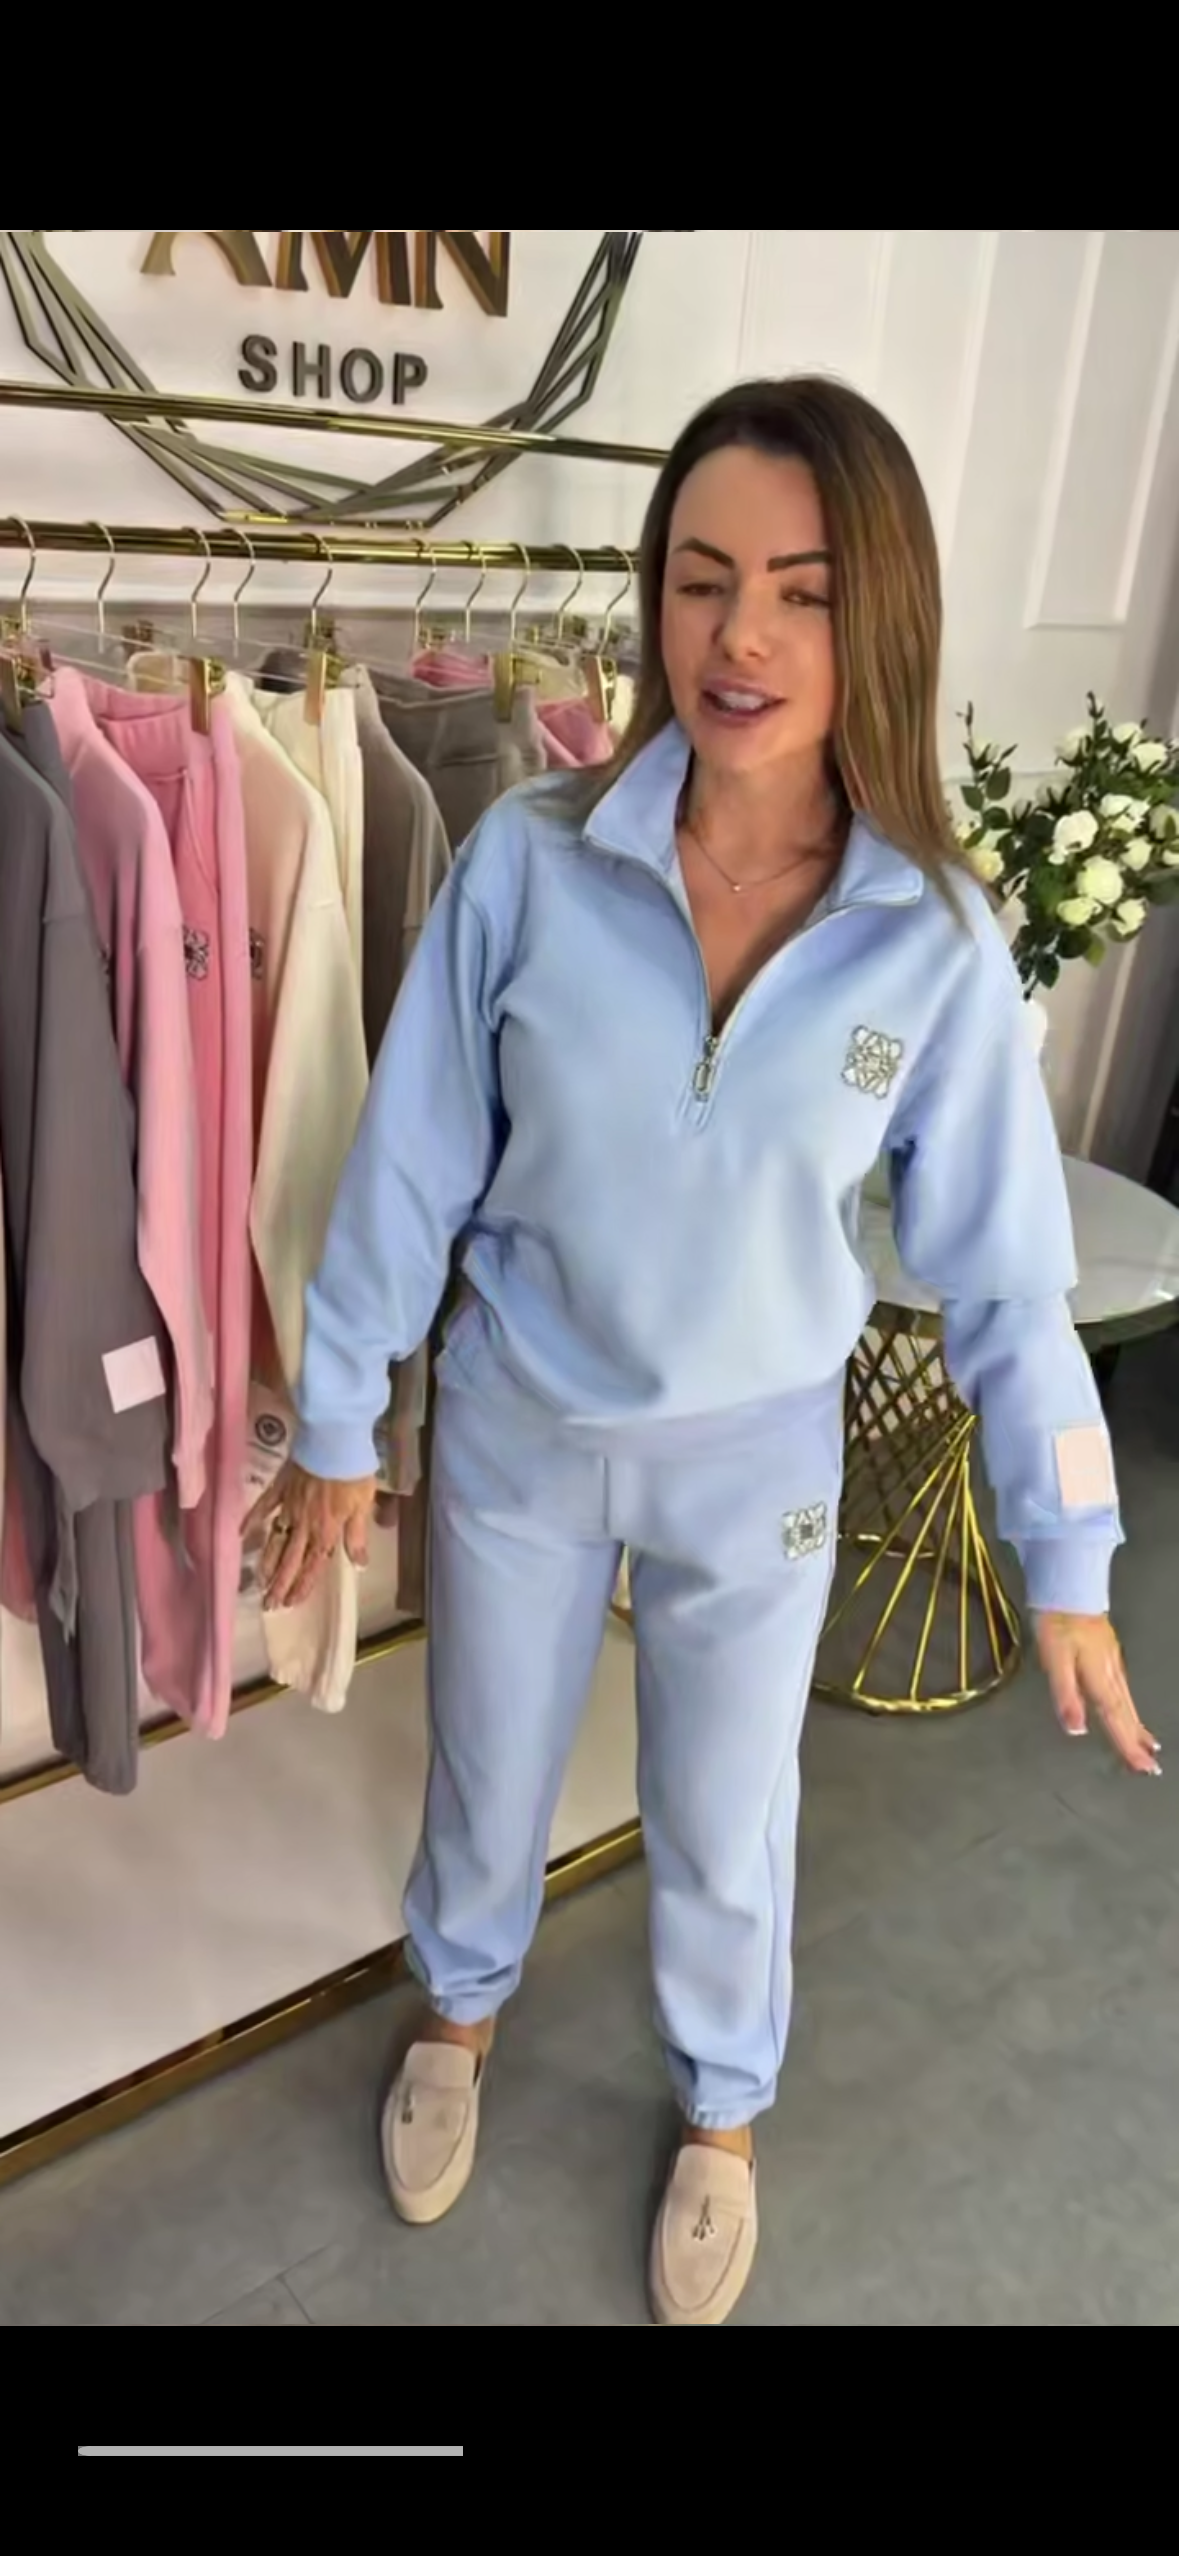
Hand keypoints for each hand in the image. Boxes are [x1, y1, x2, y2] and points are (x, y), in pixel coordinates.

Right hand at [244, 1460, 376, 1611]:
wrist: (332, 1443)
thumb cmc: (352, 1474)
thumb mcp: (362, 1507)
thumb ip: (356, 1537)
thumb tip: (359, 1566)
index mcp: (325, 1531)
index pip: (313, 1565)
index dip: (302, 1585)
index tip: (290, 1603)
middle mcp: (303, 1525)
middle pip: (290, 1559)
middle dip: (279, 1583)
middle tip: (268, 1603)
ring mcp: (288, 1507)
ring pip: (275, 1540)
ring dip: (267, 1562)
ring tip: (258, 1580)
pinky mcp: (279, 1489)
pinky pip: (262, 1508)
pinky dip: (251, 1521)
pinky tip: (240, 1534)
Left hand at [1035, 1611, 1160, 1775]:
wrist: (1069, 1585)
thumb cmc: (1058, 1622)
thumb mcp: (1055, 1660)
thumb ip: (1066, 1695)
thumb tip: (1077, 1730)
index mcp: (1099, 1678)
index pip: (1116, 1719)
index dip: (1127, 1745)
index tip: (1144, 1768)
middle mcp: (1111, 1673)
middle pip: (1127, 1713)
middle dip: (1137, 1741)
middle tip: (1152, 1767)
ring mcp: (1112, 1662)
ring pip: (1128, 1702)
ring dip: (1138, 1726)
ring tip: (1149, 1745)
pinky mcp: (1109, 1654)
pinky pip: (1124, 1689)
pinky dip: (1131, 1707)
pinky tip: (1130, 1709)